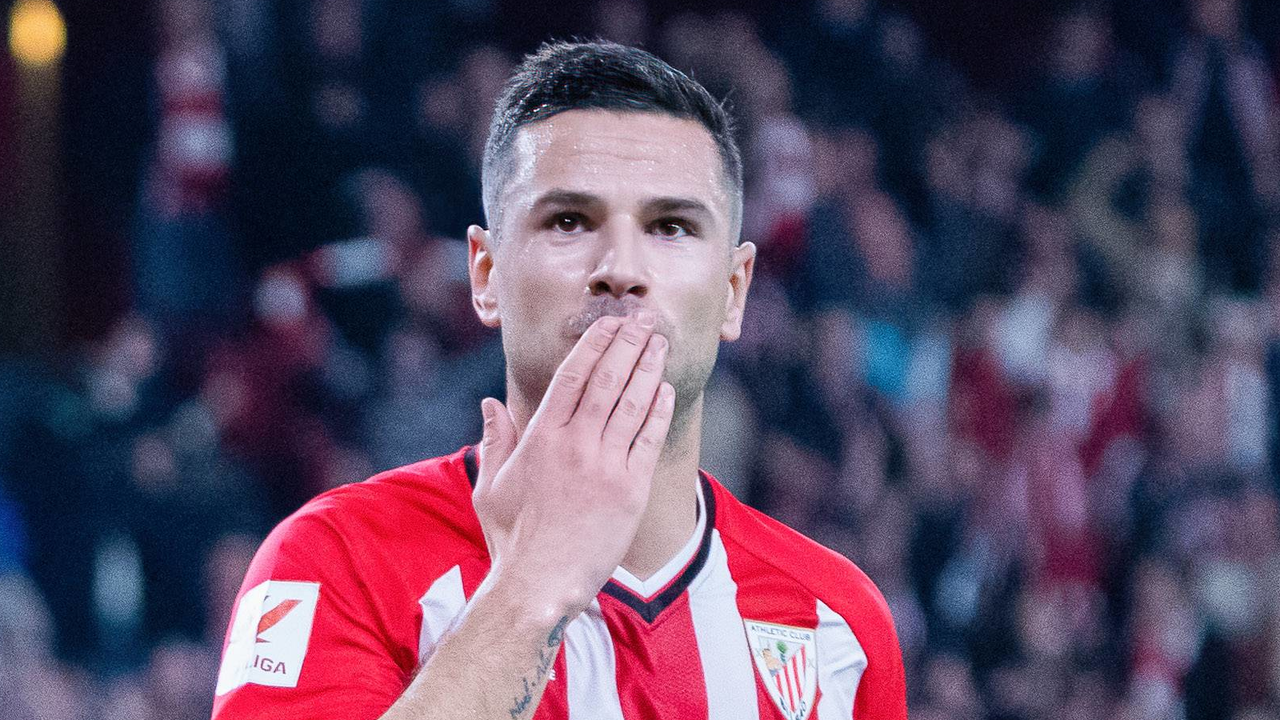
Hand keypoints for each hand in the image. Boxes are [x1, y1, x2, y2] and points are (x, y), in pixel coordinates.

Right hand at [472, 312, 675, 615]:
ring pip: (632, 403)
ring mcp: (605, 466)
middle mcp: (575, 444)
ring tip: (660, 344)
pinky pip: (648, 439)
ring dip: (649, 369)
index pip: (572, 377)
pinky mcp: (630, 490)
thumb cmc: (513, 537)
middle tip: (643, 322)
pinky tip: (666, 390)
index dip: (594, 345)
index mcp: (541, 438)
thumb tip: (490, 405)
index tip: (609, 324)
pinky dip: (659, 411)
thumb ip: (495, 441)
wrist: (540, 582)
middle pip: (607, 380)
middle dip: (628, 345)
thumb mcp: (491, 485)